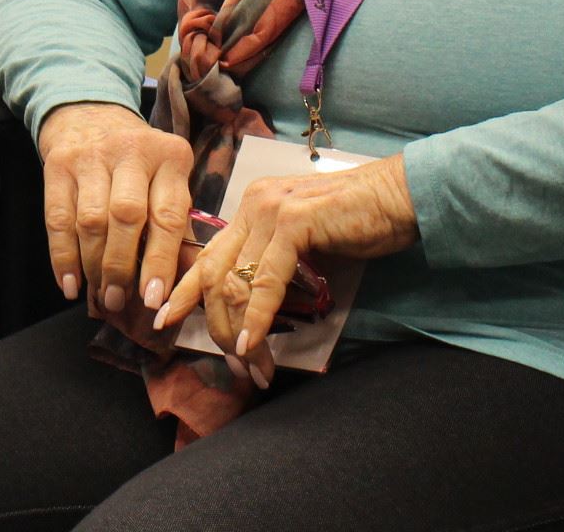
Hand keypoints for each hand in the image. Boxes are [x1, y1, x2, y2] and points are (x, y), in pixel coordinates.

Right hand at [36, 101, 194, 315]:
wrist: (90, 112)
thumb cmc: (138, 161)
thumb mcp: (165, 179)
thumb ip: (176, 227)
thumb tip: (184, 285)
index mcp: (170, 156)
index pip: (168, 215)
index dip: (160, 261)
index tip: (154, 297)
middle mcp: (132, 150)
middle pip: (126, 216)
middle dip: (121, 266)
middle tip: (119, 301)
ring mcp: (92, 155)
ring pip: (91, 220)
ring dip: (94, 265)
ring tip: (99, 295)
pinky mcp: (58, 164)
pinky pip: (58, 219)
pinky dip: (63, 257)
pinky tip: (70, 283)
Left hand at [155, 150, 418, 372]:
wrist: (399, 196)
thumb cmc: (359, 222)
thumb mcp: (304, 241)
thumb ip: (275, 260)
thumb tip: (252, 306)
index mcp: (251, 206)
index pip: (207, 253)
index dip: (182, 290)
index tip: (163, 320)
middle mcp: (253, 204)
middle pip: (213, 273)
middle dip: (214, 325)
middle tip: (232, 365)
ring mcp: (272, 211)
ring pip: (235, 281)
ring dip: (239, 332)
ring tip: (251, 367)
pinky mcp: (294, 223)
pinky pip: (266, 281)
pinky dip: (257, 318)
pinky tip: (254, 345)